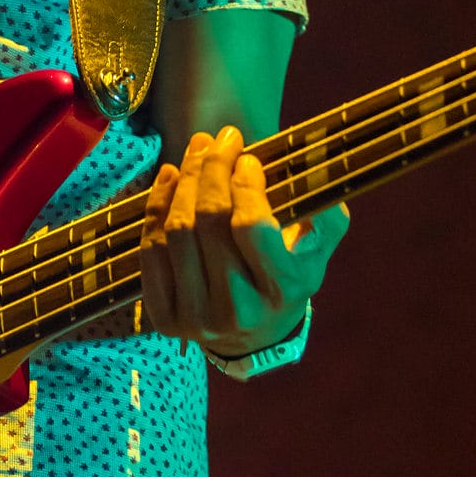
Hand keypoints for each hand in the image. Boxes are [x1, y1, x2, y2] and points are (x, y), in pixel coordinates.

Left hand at [139, 125, 349, 357]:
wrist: (255, 337)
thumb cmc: (287, 278)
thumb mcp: (317, 250)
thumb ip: (325, 214)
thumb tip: (312, 169)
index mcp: (282, 291)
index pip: (251, 226)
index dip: (244, 184)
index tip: (247, 158)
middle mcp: (237, 309)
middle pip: (208, 222)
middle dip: (211, 169)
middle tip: (218, 139)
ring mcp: (196, 318)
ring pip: (176, 232)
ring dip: (184, 181)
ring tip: (196, 150)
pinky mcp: (165, 318)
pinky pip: (151, 251)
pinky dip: (156, 207)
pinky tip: (170, 177)